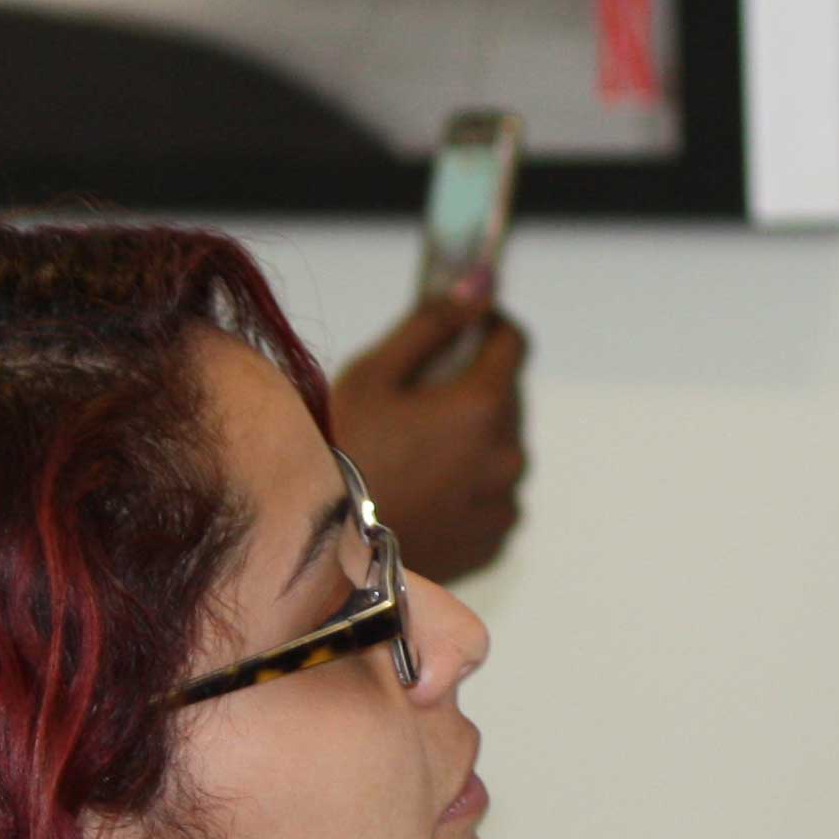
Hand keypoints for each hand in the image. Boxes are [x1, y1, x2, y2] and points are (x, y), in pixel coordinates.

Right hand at [331, 294, 530, 584]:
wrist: (325, 554)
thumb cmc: (342, 453)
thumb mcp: (375, 374)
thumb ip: (433, 323)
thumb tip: (478, 285)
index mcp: (483, 405)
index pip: (513, 342)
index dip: (489, 327)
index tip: (465, 328)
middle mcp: (508, 453)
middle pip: (508, 396)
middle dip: (474, 386)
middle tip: (419, 400)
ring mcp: (504, 500)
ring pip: (502, 446)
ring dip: (474, 437)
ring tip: (415, 452)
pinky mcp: (495, 538)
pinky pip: (495, 493)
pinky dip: (471, 483)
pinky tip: (423, 488)